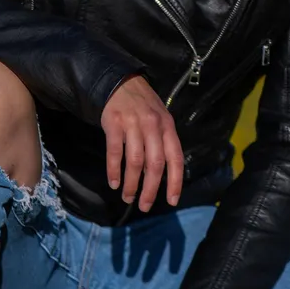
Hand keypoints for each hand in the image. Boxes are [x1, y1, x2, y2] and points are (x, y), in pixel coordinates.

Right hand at [100, 75, 184, 211]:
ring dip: (131, 184)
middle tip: (145, 206)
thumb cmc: (144, 106)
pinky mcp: (114, 123)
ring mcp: (133, 124)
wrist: (122, 82)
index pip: (176, 158)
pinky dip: (114, 170)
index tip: (172, 201)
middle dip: (150, 189)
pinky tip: (114, 182)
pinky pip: (115, 152)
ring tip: (128, 197)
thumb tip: (164, 176)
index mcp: (168, 127)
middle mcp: (153, 126)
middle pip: (155, 164)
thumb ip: (164, 143)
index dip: (175, 182)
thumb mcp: (161, 119)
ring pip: (135, 161)